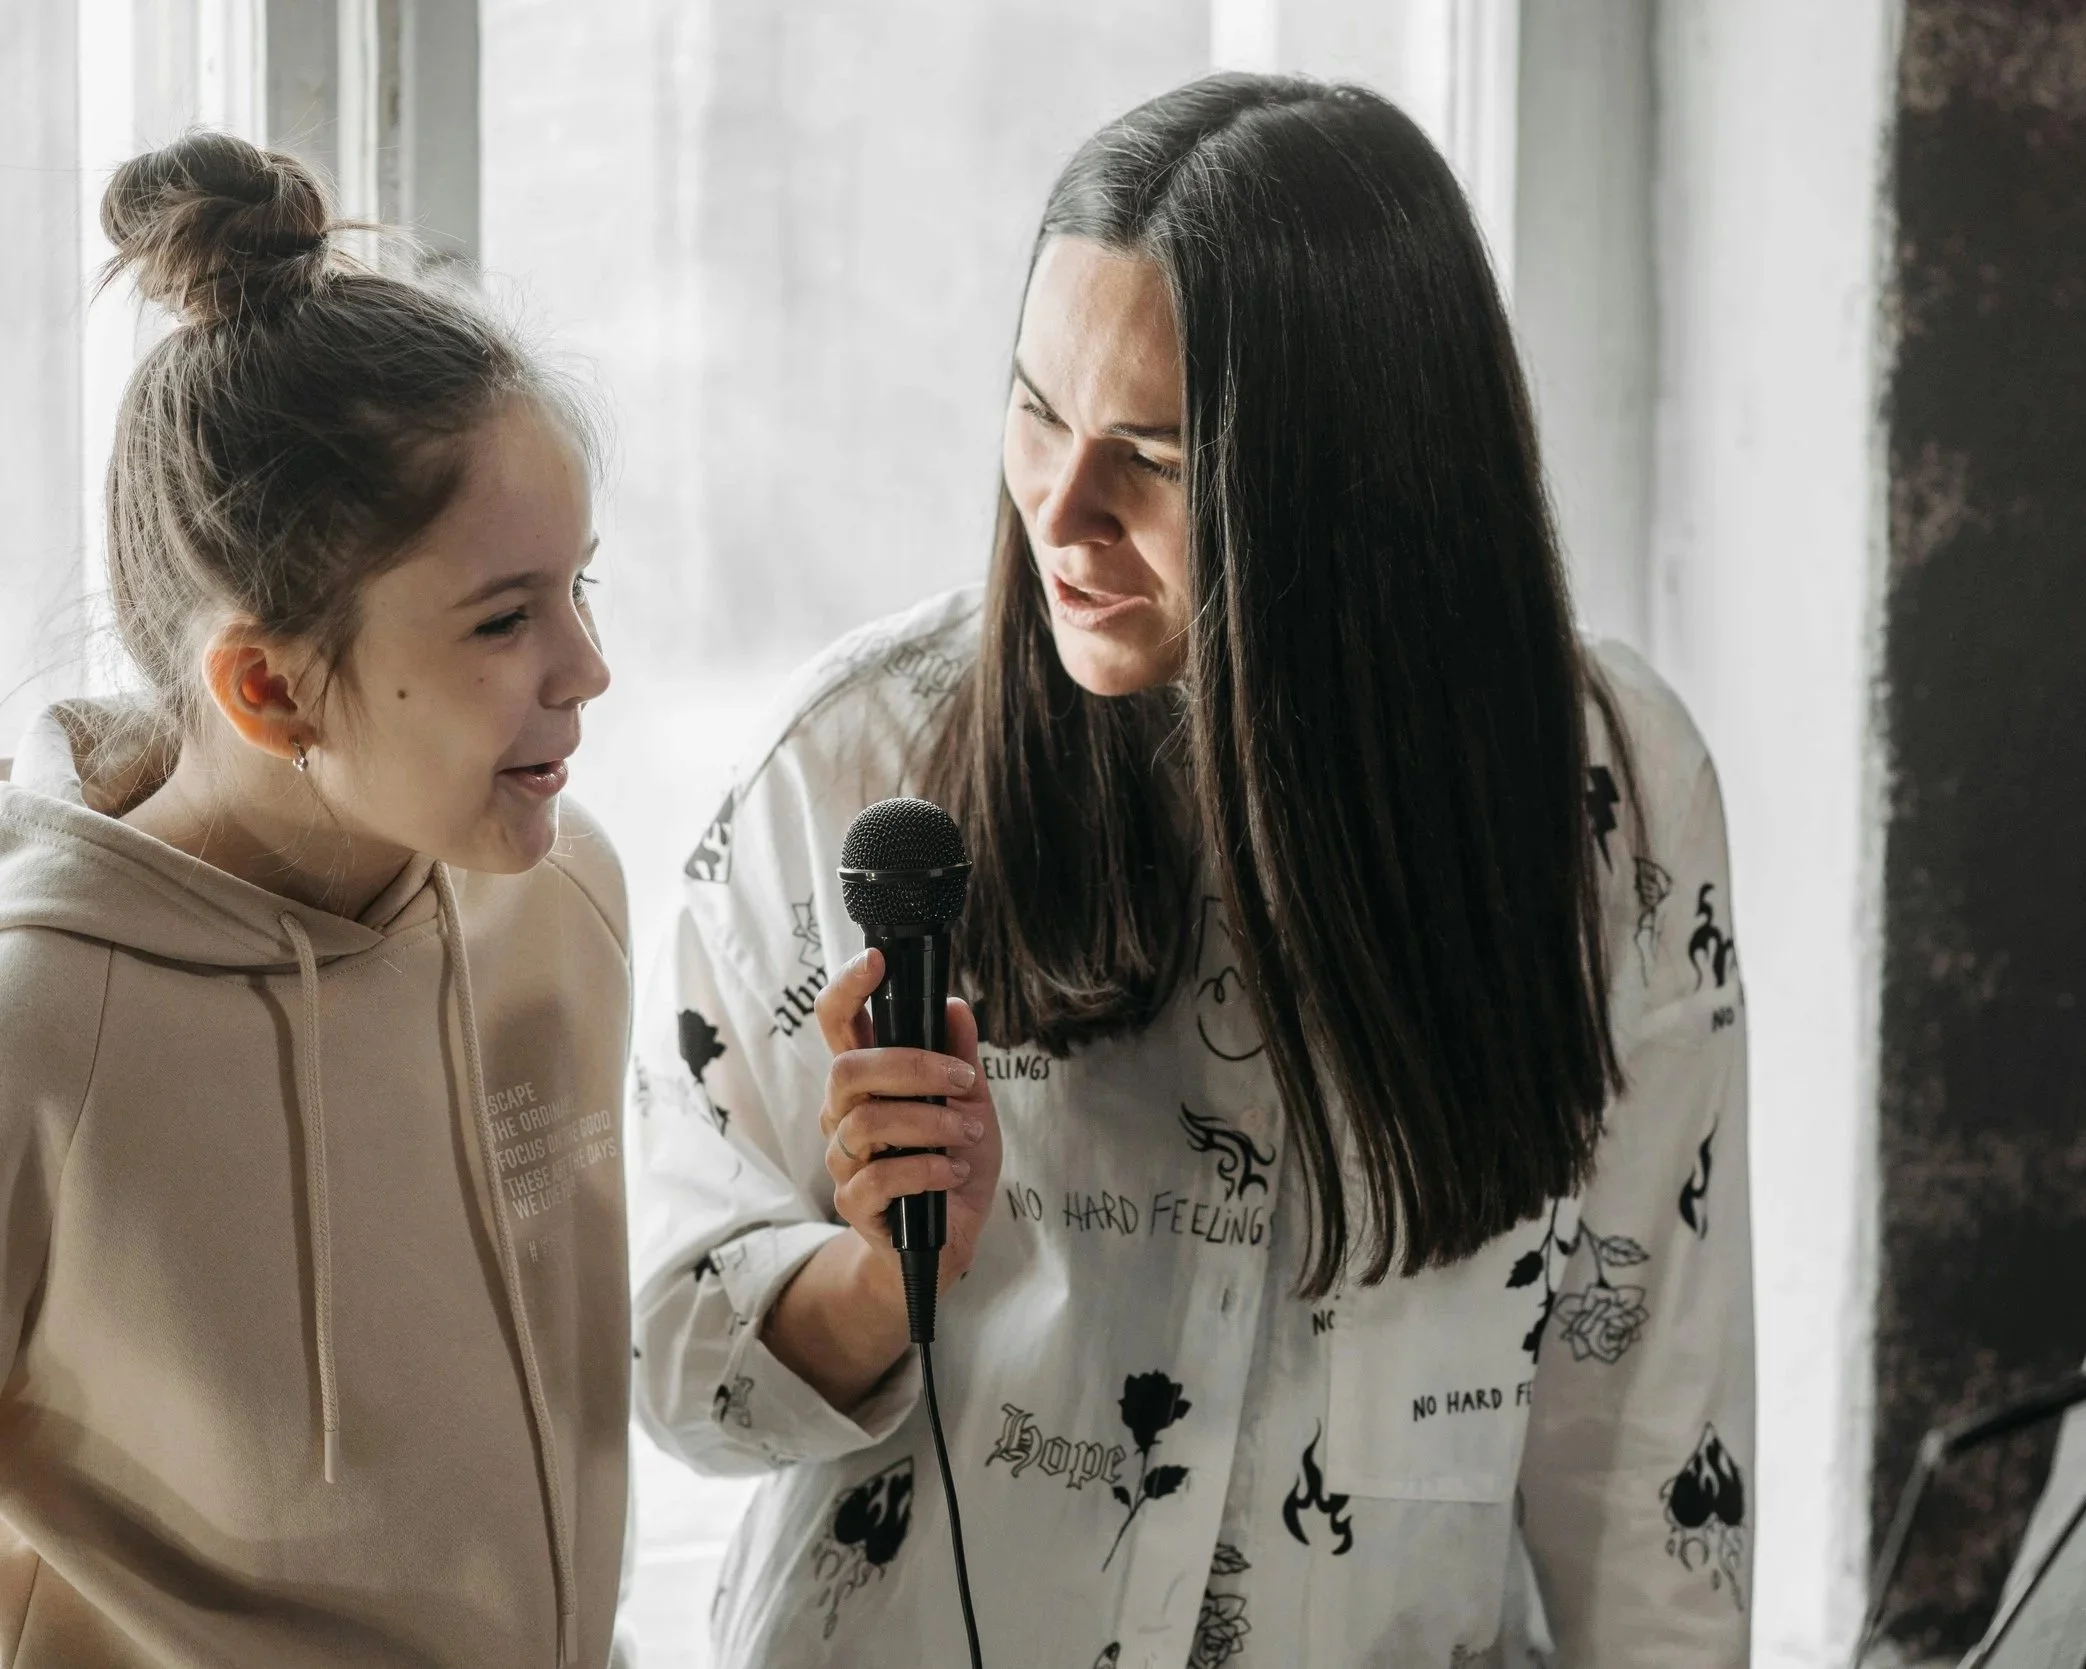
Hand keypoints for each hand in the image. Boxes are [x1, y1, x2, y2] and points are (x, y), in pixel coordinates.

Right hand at [815, 947, 1003, 1292]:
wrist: (949, 1240)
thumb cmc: (953, 1165)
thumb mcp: (971, 1106)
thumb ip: (960, 1058)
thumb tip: (954, 1005)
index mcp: (869, 1081)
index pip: (838, 1024)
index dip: (847, 987)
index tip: (876, 961)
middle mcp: (844, 1114)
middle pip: (847, 1070)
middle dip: (910, 1067)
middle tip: (961, 1081)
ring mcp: (844, 1159)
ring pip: (866, 1123)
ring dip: (929, 1123)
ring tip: (968, 1135)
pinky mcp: (855, 1204)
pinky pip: (880, 1178)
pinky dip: (927, 1169)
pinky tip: (954, 1172)